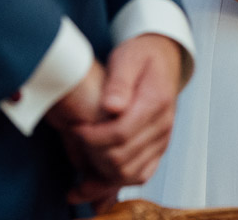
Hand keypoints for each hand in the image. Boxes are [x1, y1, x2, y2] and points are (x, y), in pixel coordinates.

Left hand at [62, 34, 180, 201]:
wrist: (162, 59)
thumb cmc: (140, 56)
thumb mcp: (127, 58)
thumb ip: (119, 82)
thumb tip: (111, 107)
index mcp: (155, 102)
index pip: (121, 133)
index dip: (93, 137)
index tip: (75, 128)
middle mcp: (163, 126)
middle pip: (123, 158)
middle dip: (93, 155)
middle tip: (74, 142)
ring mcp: (162, 140)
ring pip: (130, 174)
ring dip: (102, 176)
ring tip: (80, 168)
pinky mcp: (158, 149)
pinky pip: (140, 175)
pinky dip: (117, 181)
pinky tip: (97, 178)